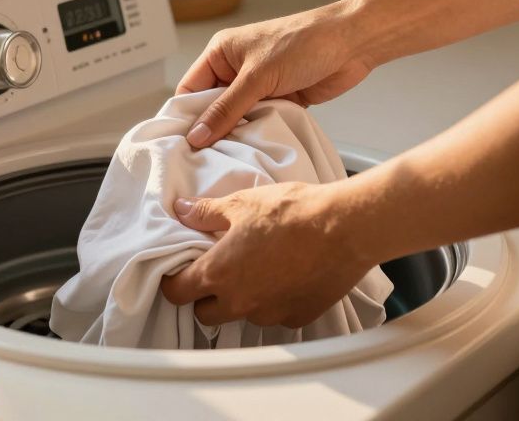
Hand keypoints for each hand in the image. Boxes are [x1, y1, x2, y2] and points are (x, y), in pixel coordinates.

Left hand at [159, 181, 377, 327]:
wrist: (344, 227)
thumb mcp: (242, 203)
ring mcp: (270, 313)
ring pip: (242, 316)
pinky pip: (275, 315)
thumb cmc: (293, 212)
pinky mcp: (297, 317)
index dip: (174, 282)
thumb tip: (182, 211)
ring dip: (242, 299)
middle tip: (216, 271)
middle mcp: (240, 302)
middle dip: (205, 297)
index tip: (179, 271)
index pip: (177, 293)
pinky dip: (274, 301)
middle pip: (206, 314)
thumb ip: (205, 212)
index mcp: (219, 273)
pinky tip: (285, 277)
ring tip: (256, 270)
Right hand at [179, 1, 375, 146]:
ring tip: (227, 160)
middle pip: (212, 108)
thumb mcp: (257, 77)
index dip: (184, 117)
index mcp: (221, 53)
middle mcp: (236, 70)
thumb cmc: (303, 43)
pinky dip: (257, 135)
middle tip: (203, 160)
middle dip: (211, 130)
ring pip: (237, 119)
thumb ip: (226, 109)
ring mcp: (259, 86)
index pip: (190, 89)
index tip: (181, 146)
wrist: (353, 43)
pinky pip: (259, 123)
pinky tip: (253, 152)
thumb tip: (197, 136)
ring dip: (236, 135)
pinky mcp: (280, 99)